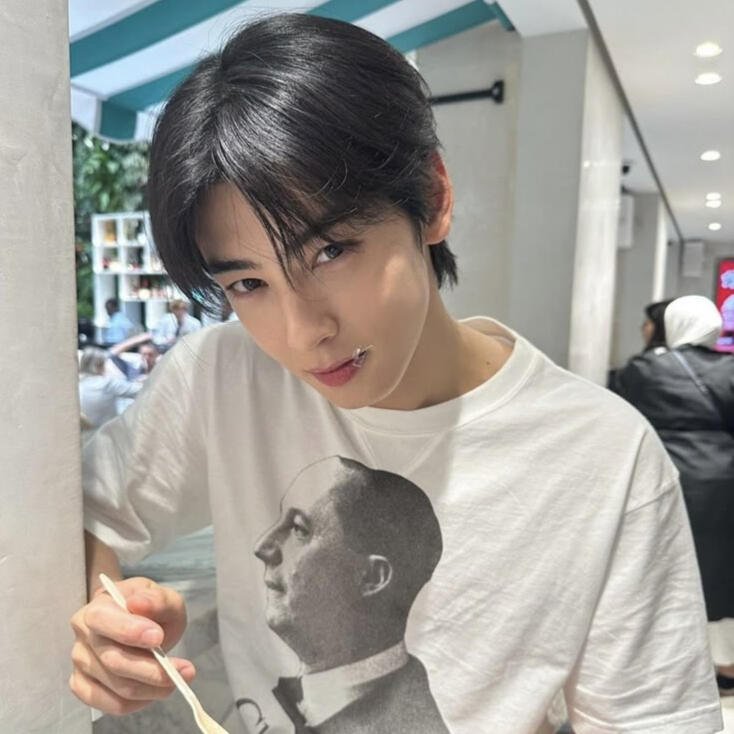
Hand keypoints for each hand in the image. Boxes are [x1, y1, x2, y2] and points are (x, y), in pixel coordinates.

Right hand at [69, 576, 194, 714]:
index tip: (157, 637)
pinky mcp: (85, 687)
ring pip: (117, 686)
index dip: (128, 630)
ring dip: (153, 686)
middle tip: (182, 669)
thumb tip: (138, 604)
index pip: (103, 620)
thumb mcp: (164, 597)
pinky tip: (157, 690)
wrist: (143, 622)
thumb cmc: (152, 608)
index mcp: (98, 606)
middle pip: (113, 660)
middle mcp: (84, 636)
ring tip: (179, 678)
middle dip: (151, 668)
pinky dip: (140, 701)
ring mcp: (82, 663)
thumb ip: (156, 599)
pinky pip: (113, 704)